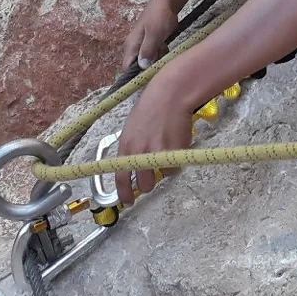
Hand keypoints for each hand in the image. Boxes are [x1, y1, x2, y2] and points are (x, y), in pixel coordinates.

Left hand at [112, 78, 195, 204]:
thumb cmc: (151, 106)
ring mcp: (157, 154)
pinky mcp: (174, 152)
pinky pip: (174, 168)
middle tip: (151, 178)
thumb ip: (132, 147)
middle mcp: (140, 153)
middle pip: (143, 183)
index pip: (121, 178)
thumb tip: (134, 164)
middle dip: (148, 184)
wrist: (170, 95)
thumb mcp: (132, 127)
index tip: (128, 200)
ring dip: (162, 173)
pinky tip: (175, 146)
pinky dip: (176, 162)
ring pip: (159, 177)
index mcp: (126, 146)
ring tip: (165, 158)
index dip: (124, 193)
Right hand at [122, 0, 178, 70]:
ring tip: (164, 50)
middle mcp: (134, 47)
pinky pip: (154, 55)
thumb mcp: (155, 33)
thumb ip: (147, 50)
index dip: (137, 77)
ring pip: (148, 61)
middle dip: (150, 67)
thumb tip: (142, 67)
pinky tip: (166, 46)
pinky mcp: (150, 43)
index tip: (150, 77)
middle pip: (138, 67)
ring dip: (157, 60)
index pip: (127, 69)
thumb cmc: (160, 16)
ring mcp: (142, 45)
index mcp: (131, 46)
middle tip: (161, 59)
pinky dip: (160, 53)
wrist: (167, 1)